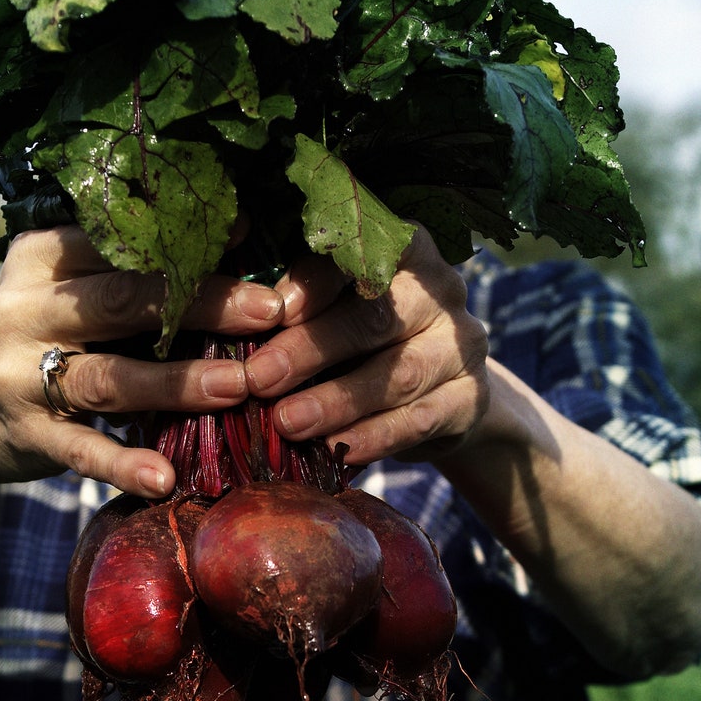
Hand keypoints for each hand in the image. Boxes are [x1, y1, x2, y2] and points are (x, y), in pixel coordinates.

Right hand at [0, 226, 281, 499]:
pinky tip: (165, 478)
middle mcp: (23, 309)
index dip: (184, 238)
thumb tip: (241, 238)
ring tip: (238, 385)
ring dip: (176, 381)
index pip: (117, 241)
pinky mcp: (26, 435)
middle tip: (268, 309)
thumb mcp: (69, 290)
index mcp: (40, 256)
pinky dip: (124, 465)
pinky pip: (82, 451)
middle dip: (200, 303)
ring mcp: (20, 375)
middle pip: (120, 300)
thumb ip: (131, 270)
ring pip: (108, 376)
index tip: (252, 235)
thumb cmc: (45, 337)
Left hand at [241, 230, 491, 467]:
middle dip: (312, 348)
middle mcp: (441, 291)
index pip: (362, 254)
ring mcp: (462, 345)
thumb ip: (295, 300)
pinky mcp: (471, 398)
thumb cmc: (364, 338)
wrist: (439, 390)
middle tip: (258, 377)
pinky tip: (335, 450)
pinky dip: (374, 437)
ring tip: (287, 422)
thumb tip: (228, 308)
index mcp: (405, 249)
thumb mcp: (335, 307)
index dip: (315, 282)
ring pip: (399, 372)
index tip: (271, 309)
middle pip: (376, 315)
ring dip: (338, 400)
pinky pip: (420, 420)